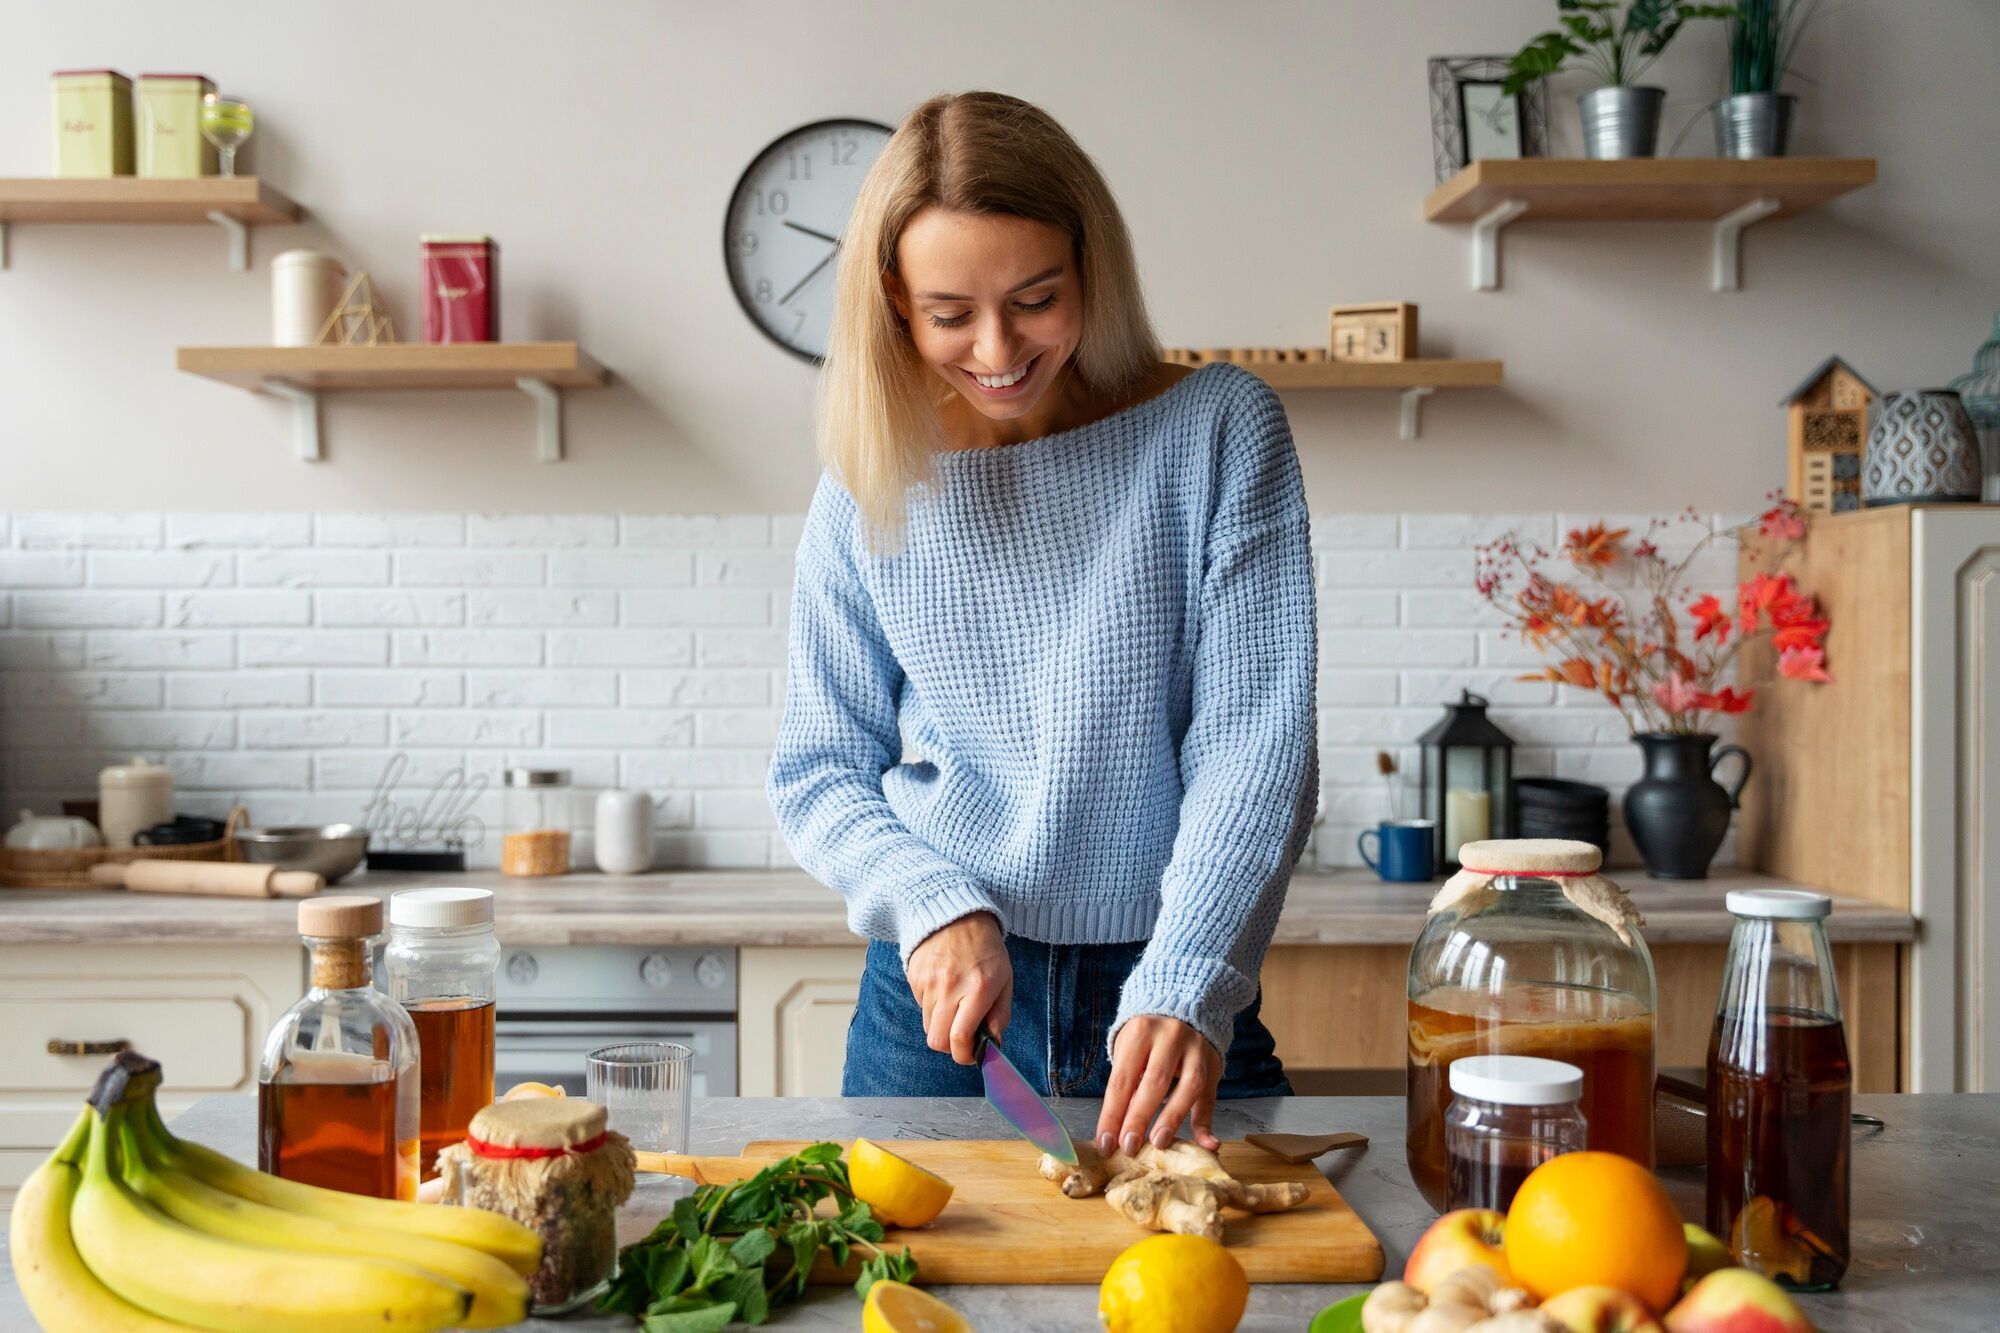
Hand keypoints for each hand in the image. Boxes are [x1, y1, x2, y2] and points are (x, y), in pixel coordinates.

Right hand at [904, 912, 1010, 1064]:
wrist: (957, 915)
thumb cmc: (986, 950)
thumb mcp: (1005, 980)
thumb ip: (1001, 1015)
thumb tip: (993, 1045)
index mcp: (978, 989)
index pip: (960, 1038)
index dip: (964, 1056)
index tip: (971, 1054)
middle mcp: (950, 987)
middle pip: (937, 1041)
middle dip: (950, 1047)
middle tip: (962, 1038)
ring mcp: (928, 982)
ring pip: (928, 1026)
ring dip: (941, 1024)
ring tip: (955, 1003)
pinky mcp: (914, 977)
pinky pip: (920, 1006)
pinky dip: (932, 1006)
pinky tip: (943, 987)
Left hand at [1096, 1016, 1221, 1156]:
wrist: (1180, 1009)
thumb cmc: (1147, 1039)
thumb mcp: (1129, 1050)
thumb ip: (1126, 1086)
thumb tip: (1113, 1133)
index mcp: (1141, 1032)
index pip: (1123, 1080)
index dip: (1113, 1114)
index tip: (1105, 1144)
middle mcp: (1171, 1036)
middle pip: (1154, 1082)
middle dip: (1139, 1118)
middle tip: (1129, 1147)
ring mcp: (1196, 1049)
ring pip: (1189, 1087)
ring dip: (1173, 1118)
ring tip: (1158, 1142)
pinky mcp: (1213, 1064)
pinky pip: (1210, 1097)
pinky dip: (1207, 1123)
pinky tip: (1207, 1144)